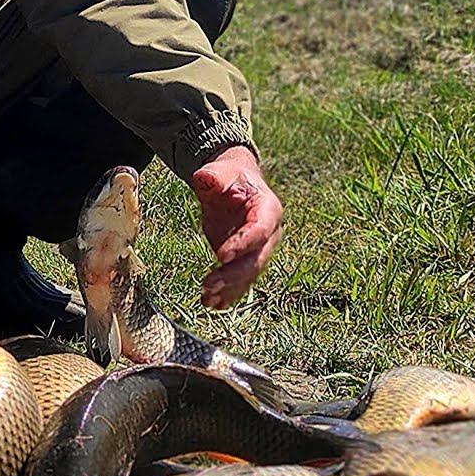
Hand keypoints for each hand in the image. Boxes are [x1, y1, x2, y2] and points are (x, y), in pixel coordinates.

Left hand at [190, 146, 283, 308]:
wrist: (234, 185)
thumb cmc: (230, 176)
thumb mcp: (221, 171)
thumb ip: (213, 176)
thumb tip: (205, 179)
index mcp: (268, 209)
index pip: (260, 230)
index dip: (243, 244)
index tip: (221, 256)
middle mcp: (270, 234)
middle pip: (256, 259)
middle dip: (233, 275)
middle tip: (209, 284)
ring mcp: (259, 250)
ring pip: (248, 275)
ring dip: (228, 289)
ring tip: (206, 299)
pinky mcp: (246, 260)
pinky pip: (240, 281)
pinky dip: (227, 294)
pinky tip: (211, 304)